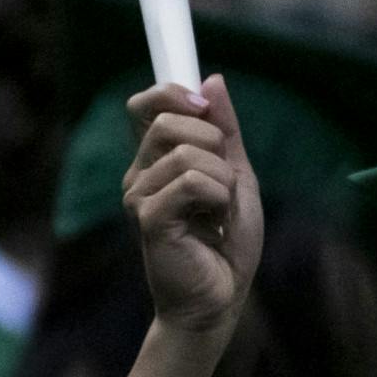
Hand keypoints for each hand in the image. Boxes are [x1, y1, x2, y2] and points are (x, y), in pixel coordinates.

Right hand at [123, 75, 263, 340]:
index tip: (203, 105)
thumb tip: (212, 80)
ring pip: (187, 152)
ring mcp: (139, 196)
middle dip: (213, 142)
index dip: (171, 93)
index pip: (146, 104)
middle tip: (223, 184)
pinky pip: (191, 181)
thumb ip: (225, 131)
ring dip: (222, 180)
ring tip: (220, 212)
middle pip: (167, 120)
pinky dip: (218, 198)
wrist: (222, 296)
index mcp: (156, 160)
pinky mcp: (148, 219)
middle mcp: (139, 174)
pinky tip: (214, 224)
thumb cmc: (226, 242)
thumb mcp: (236, 175)